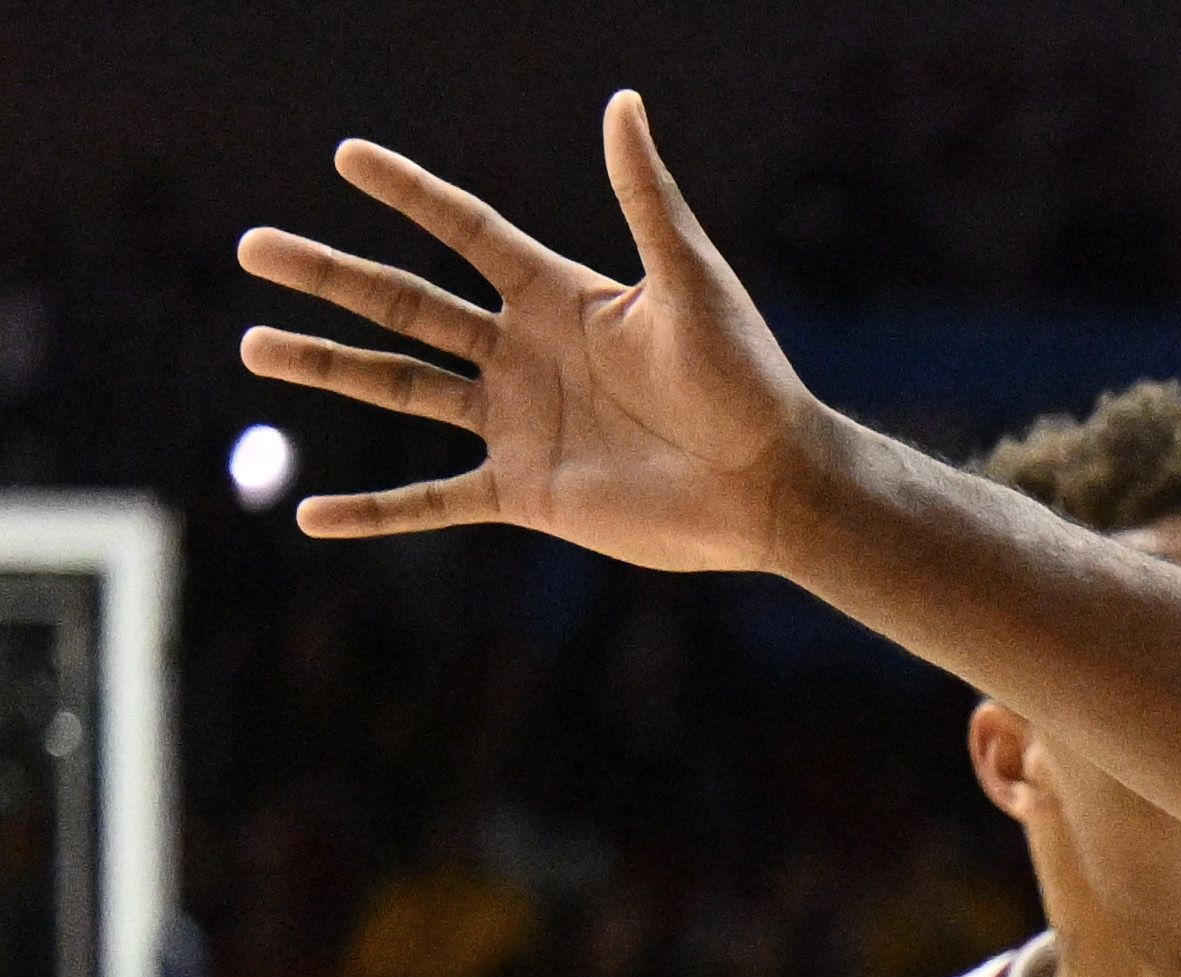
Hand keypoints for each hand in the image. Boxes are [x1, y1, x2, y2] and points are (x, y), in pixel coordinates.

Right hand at [241, 95, 821, 573]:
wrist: (774, 484)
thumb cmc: (747, 380)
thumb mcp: (691, 281)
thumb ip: (645, 196)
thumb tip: (625, 101)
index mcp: (559, 297)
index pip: (465, 231)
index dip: (408, 194)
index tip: (346, 156)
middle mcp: (525, 353)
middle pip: (406, 303)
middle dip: (329, 275)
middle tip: (253, 247)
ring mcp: (518, 422)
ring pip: (401, 387)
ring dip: (328, 367)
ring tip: (255, 347)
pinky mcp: (526, 491)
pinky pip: (434, 502)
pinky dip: (376, 513)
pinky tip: (313, 518)